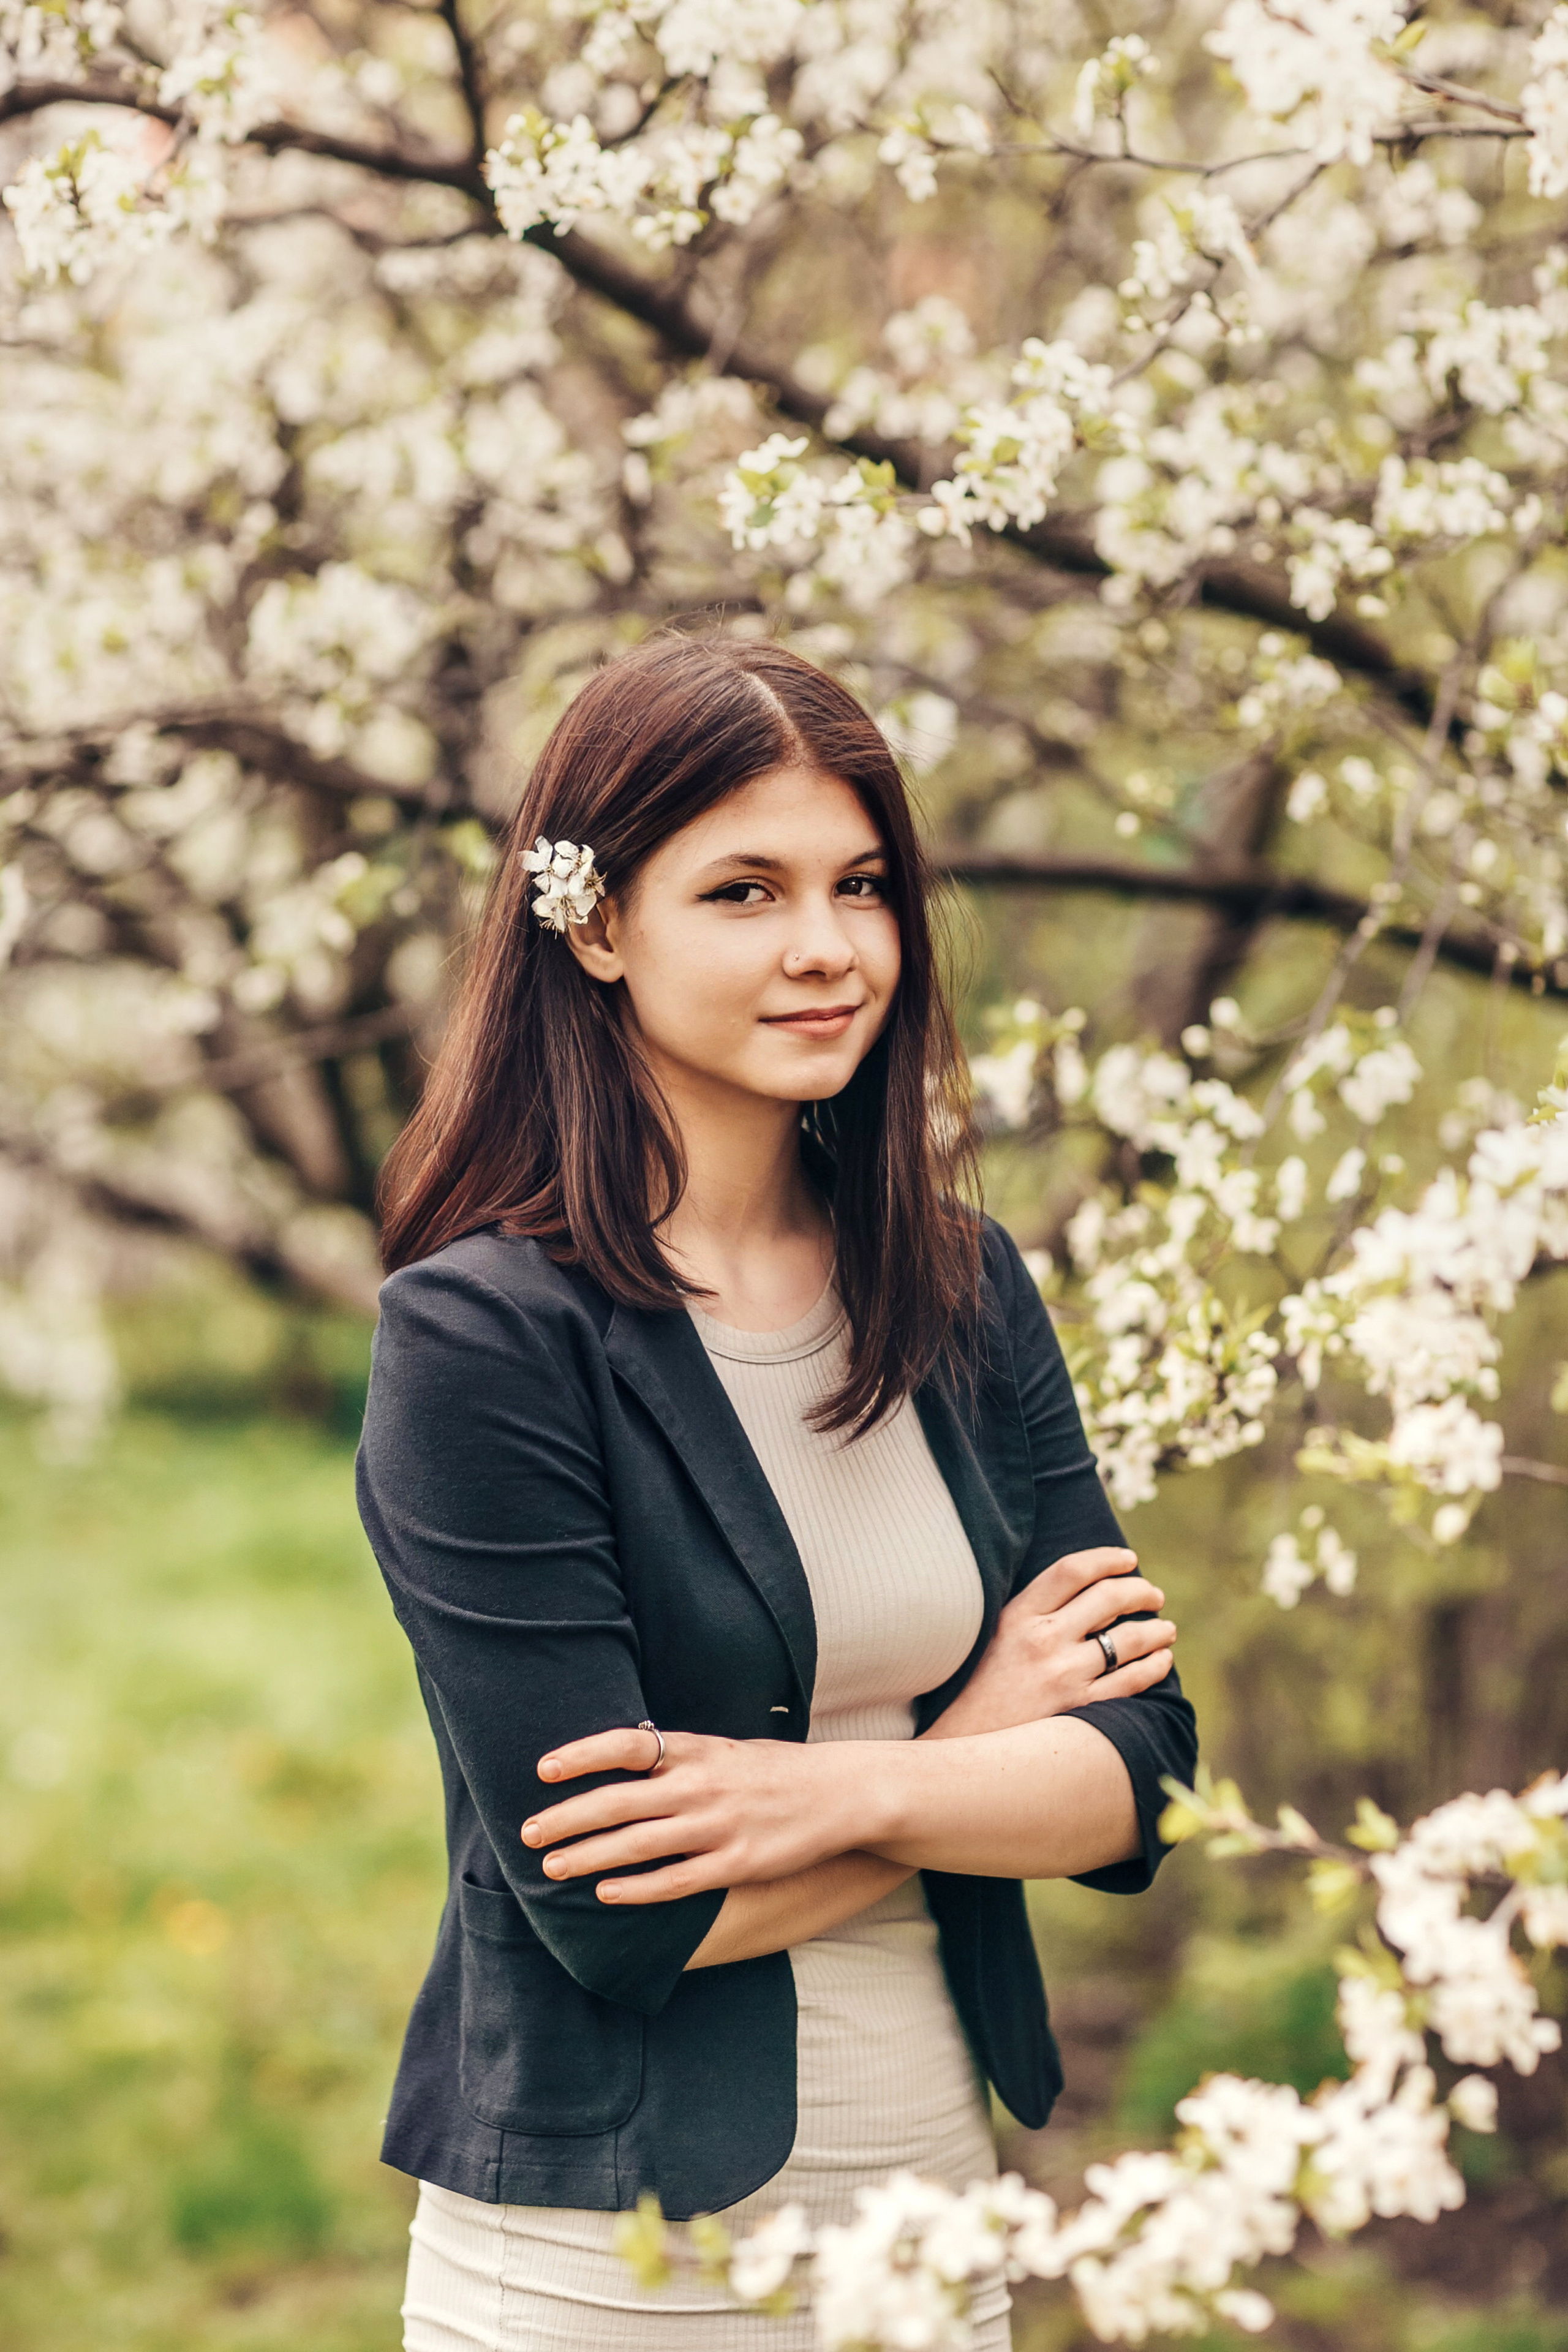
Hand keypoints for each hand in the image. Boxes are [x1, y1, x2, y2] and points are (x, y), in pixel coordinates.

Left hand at [523, 1728, 870, 1905]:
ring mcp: (718, 1826)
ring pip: (637, 1845)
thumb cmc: (775, 1771)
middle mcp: (701, 1785)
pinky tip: (606, 1894)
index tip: (543, 1768)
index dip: (582, 1754)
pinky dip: (636, 1889)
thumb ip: (679, 1758)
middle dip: (567, 1818)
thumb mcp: (725, 1751)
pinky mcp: (736, 1864)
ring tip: (552, 1868)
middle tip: (527, 1834)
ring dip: (589, 1857)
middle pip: (619, 1801)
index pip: (628, 1744)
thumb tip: (624, 1761)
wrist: (842, 1793)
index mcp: (698, 1750)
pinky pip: (675, 1881)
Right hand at [923, 1546, 1174, 1742]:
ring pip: (1127, 1640)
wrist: (963, 1744)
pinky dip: (1154, 1666)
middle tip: (1154, 1596)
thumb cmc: (977, 1688)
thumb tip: (1083, 1590)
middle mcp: (1042, 1640)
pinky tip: (1162, 1660)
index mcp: (1018, 1615)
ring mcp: (1062, 1676)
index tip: (1128, 1559)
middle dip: (1140, 1592)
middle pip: (1108, 1599)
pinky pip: (1130, 1681)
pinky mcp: (1079, 1709)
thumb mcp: (993, 1636)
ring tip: (1167, 1628)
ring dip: (1156, 1630)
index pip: (1072, 1570)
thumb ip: (1031, 1612)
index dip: (1107, 1558)